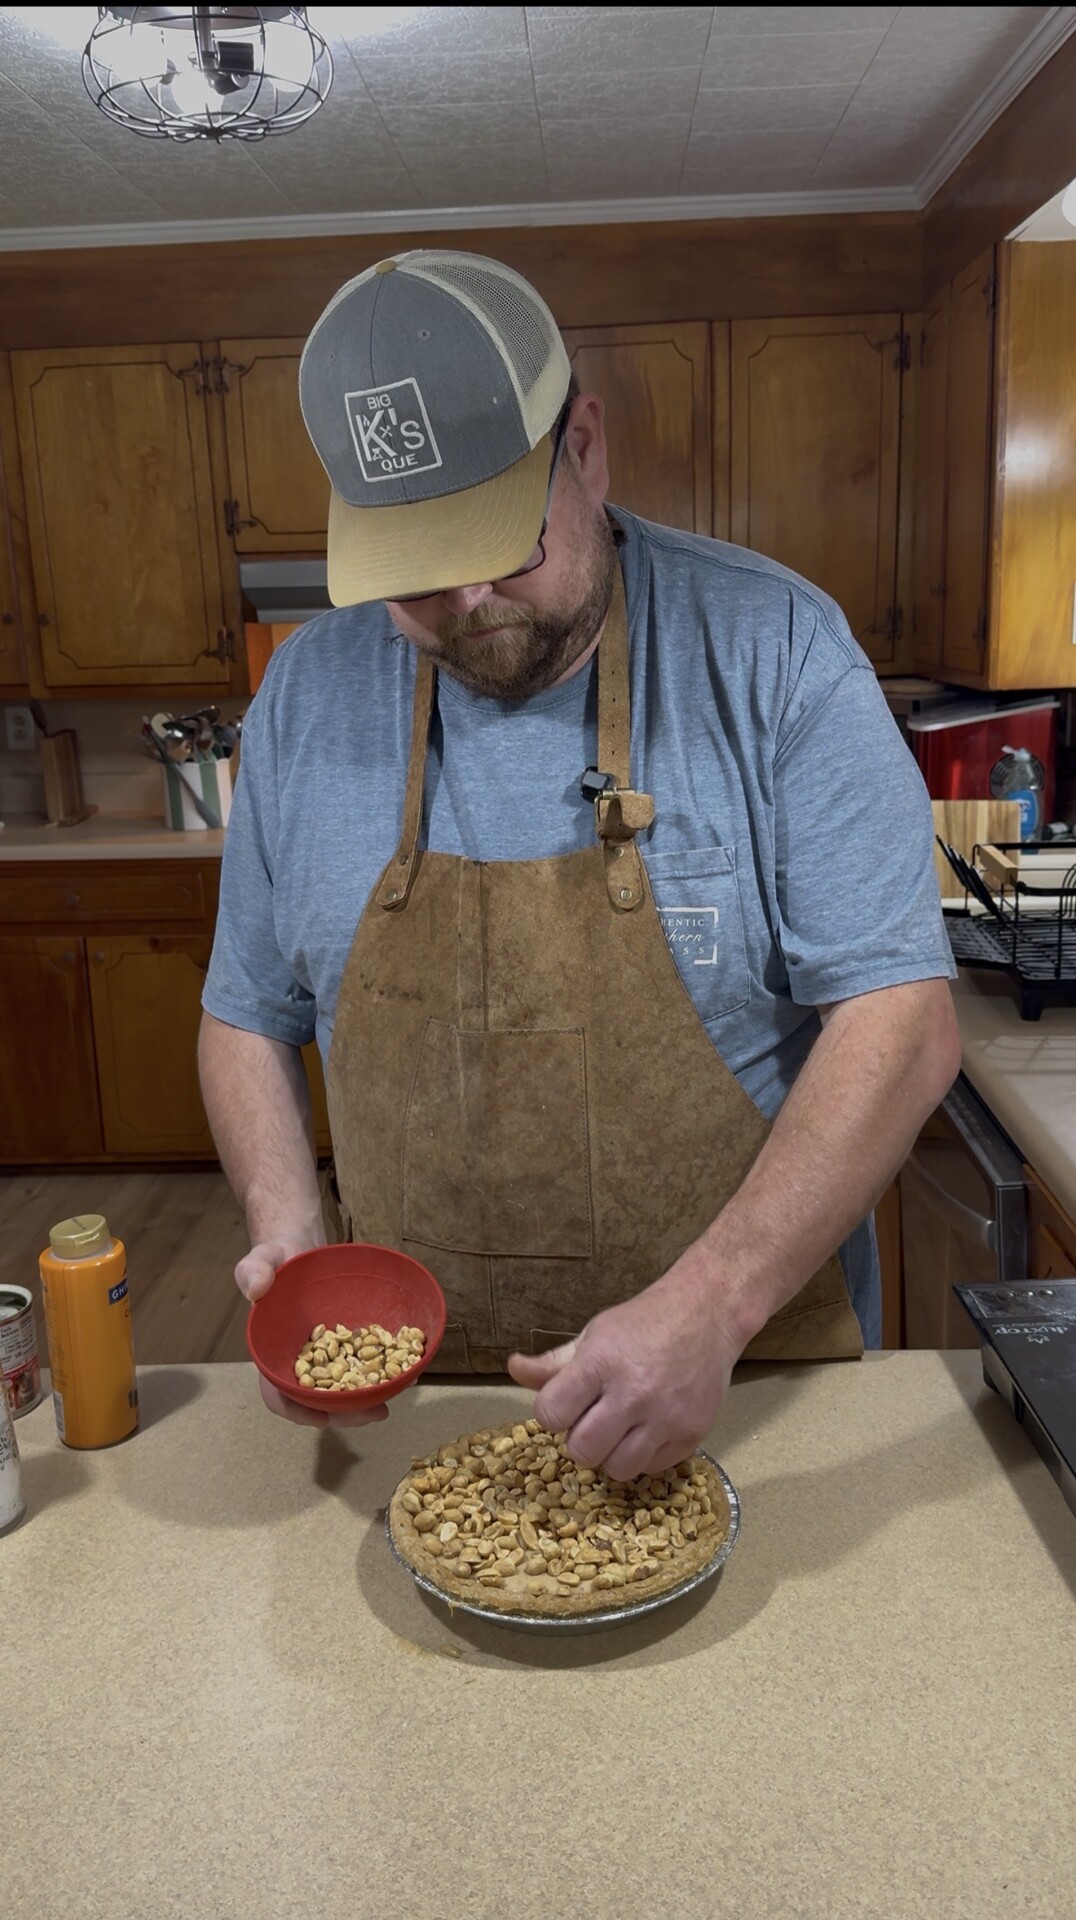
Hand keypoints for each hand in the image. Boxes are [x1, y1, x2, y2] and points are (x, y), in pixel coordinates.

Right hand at [236, 1234, 388, 1430]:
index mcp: (273, 1353)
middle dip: (345, 1412)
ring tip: (392, 1398)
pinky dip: (375, 1372)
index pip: (278, 1394)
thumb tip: (255, 1289)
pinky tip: (398, 1371)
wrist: (299, 1250)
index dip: (297, 1411)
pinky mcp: (343, 1343)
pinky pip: (358, 1364)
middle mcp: (299, 1361)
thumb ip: (253, 1271)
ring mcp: (323, 1355)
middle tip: (375, 1412)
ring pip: (341, 1389)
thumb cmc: (275, 1259)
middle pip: (317, 1401)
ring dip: (363, 1400)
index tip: (322, 1419)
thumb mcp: (262, 1260)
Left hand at [507, 1266, 742, 1479]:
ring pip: (618, 1469)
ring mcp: (666, 1418)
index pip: (551, 1414)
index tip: (565, 1405)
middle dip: (580, 1441)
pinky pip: (652, 1468)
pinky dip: (644, 1456)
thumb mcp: (593, 1335)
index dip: (553, 1413)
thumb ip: (553, 1363)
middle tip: (592, 1422)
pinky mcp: (692, 1434)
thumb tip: (513, 1369)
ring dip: (611, 1454)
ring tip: (620, 1430)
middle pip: (582, 1451)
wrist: (706, 1315)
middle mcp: (633, 1394)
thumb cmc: (642, 1324)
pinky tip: (647, 1430)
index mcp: (601, 1364)